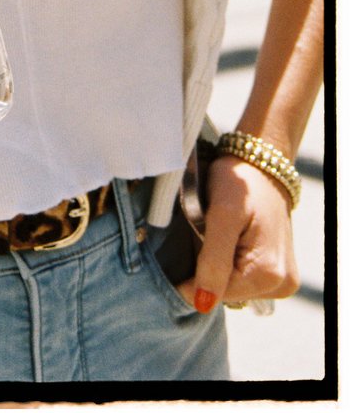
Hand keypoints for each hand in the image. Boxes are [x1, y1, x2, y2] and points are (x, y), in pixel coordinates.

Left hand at [176, 154, 299, 312]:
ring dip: (216, 266)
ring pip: (231, 288)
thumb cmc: (240, 183)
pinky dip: (228, 263)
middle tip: (204, 232)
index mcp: (268, 274)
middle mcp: (280, 285)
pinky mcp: (277, 273)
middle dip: (206, 268)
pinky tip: (228, 240)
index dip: (191, 276)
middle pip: (224, 294)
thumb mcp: (222, 215)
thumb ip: (213, 261)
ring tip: (216, 233)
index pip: (214, 296)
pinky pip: (242, 279)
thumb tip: (204, 304)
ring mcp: (281, 281)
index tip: (186, 245)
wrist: (261, 165)